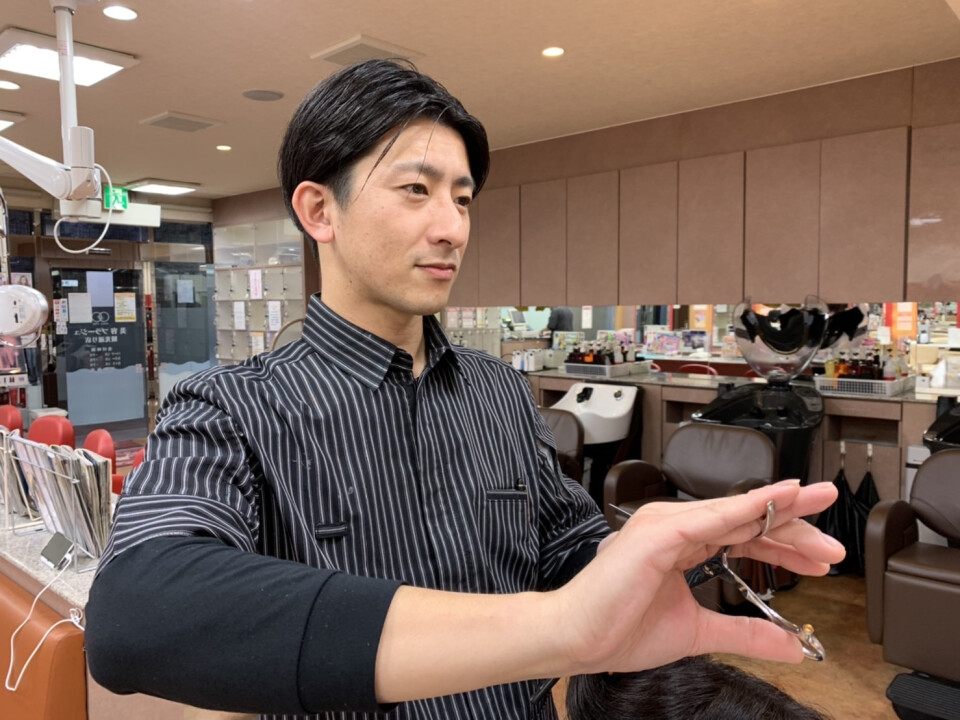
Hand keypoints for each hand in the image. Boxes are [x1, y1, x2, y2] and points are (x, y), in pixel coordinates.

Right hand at [556, 480, 841, 673]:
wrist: (577, 639)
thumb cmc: (619, 628)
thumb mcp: (698, 633)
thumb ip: (745, 633)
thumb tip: (791, 645)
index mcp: (681, 542)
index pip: (743, 535)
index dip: (783, 545)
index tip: (819, 559)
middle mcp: (675, 525)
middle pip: (746, 519)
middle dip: (793, 527)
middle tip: (834, 543)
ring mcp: (666, 524)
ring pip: (736, 511)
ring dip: (782, 511)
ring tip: (819, 507)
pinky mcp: (659, 532)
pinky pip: (713, 517)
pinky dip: (749, 506)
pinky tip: (779, 500)